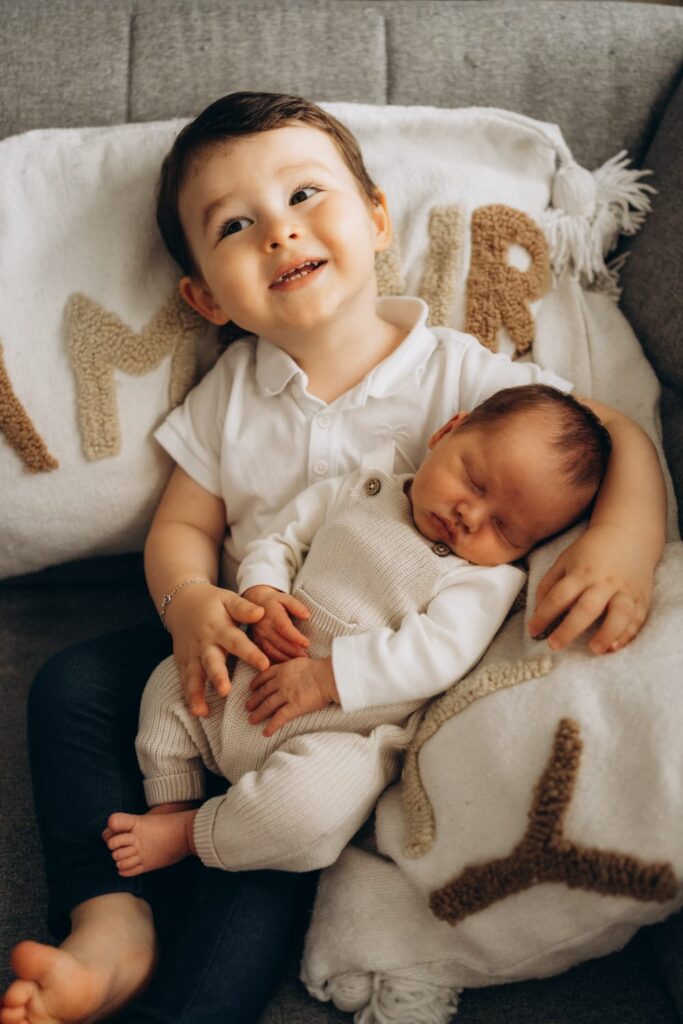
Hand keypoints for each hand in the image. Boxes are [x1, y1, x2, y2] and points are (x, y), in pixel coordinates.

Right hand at [164, 583, 268, 716]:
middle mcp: (204, 644)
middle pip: (210, 662)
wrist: (181, 603)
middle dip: (217, 677)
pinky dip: (189, 696)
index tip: (264, 665)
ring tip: (202, 712)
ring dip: (197, 694)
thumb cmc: (212, 603)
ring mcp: (191, 655)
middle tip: (225, 691)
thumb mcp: (228, 599)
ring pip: (193, 676)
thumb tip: (261, 612)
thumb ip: (243, 608)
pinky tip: (198, 712)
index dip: (250, 653)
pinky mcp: (182, 663)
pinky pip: (185, 681)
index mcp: (219, 628)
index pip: (236, 642)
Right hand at [242, 585, 309, 662]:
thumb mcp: (285, 598)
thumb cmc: (274, 601)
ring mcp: (259, 636)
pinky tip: (287, 664)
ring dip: (286, 659)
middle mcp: (264, 627)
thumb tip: (307, 616)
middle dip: (294, 651)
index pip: (285, 628)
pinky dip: (277, 661)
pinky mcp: (256, 642)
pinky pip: (266, 654)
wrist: (253, 602)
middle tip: (306, 657)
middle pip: (280, 642)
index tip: (307, 644)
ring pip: (272, 651)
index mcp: (272, 614)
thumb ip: (296, 606)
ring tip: (299, 662)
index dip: (296, 637)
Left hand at [246, 656, 337, 735]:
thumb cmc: (322, 668)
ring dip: (258, 714)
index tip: (251, 688)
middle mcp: (281, 682)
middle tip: (247, 707)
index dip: (256, 682)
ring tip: (251, 720)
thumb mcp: (302, 661)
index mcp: (283, 669)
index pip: (265, 676)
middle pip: (263, 692)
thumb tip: (294, 670)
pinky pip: (279, 718)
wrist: (329, 676)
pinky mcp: (294, 707)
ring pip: (267, 705)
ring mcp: (286, 695)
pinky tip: (265, 733)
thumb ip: (294, 667)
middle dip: (254, 700)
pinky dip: (271, 726)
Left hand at [527, 524, 651, 653]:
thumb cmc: (591, 551)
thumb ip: (549, 585)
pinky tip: (614, 646)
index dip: (544, 615)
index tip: (532, 631)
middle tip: (554, 645)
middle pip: (587, 607)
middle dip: (569, 629)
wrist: (629, 534)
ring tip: (593, 649)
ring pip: (619, 614)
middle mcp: (604, 582)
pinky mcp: (641, 598)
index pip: (559, 596)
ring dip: (606, 633)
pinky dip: (627, 635)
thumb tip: (538, 613)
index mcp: (581, 572)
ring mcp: (625, 590)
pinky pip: (637, 620)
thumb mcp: (565, 560)